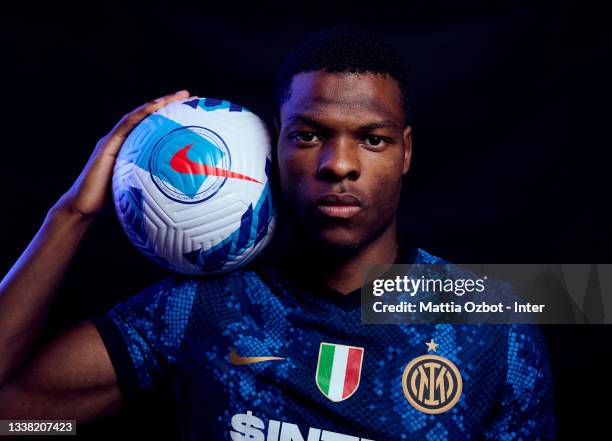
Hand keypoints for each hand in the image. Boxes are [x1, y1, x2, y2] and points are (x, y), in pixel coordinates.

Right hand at [53, 90, 190, 218]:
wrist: (83, 208)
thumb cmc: (111, 203)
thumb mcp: (140, 190)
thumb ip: (156, 185)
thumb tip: (183, 194)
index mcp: (131, 149)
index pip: (153, 127)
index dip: (171, 116)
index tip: (191, 110)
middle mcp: (122, 140)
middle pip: (148, 116)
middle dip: (169, 103)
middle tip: (190, 96)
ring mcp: (113, 140)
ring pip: (139, 116)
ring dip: (158, 103)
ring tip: (178, 96)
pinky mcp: (107, 145)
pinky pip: (126, 125)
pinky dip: (141, 114)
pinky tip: (155, 106)